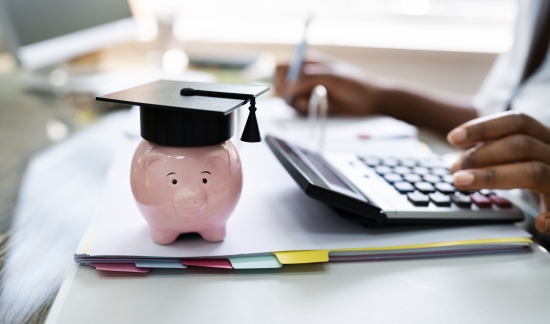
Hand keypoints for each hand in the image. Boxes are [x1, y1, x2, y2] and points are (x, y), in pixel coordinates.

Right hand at [274, 58, 386, 115]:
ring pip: (288, 99)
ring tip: (316, 100)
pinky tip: (319, 106)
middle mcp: (304, 75)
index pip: (281, 66)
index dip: (280, 77)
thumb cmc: (355, 84)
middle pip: (281, 84)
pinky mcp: (311, 104)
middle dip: (287, 93)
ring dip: (299, 102)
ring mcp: (307, 90)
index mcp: (308, 62)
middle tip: (302, 96)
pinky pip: (298, 108)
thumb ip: (308, 79)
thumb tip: (288, 87)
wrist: (371, 101)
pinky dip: (305, 109)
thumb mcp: (332, 77)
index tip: (288, 87)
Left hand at [447, 111, 549, 233]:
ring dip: (492, 177)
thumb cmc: (536, 173)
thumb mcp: (519, 158)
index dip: (483, 127)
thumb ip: (494, 154)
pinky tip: (539, 223)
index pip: (516, 122)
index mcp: (544, 138)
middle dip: (481, 155)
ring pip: (534, 172)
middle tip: (454, 169)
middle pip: (521, 145)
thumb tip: (457, 164)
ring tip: (462, 182)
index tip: (453, 138)